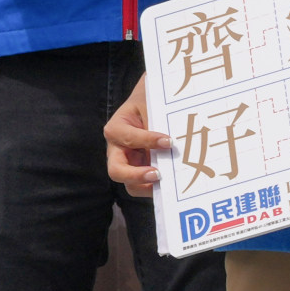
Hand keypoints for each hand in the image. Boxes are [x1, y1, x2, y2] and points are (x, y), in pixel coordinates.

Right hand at [104, 76, 168, 193]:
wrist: (150, 103)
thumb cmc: (148, 102)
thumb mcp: (151, 106)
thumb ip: (157, 123)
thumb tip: (173, 142)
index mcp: (116, 129)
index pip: (128, 138)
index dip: (148, 140)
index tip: (169, 141)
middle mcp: (117, 151)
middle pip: (117, 171)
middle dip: (136, 176)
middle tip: (158, 174)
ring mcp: (128, 164)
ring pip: (131, 185)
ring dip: (148, 186)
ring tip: (167, 183)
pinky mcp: (141, 172)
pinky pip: (146, 186)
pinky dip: (158, 188)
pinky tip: (173, 184)